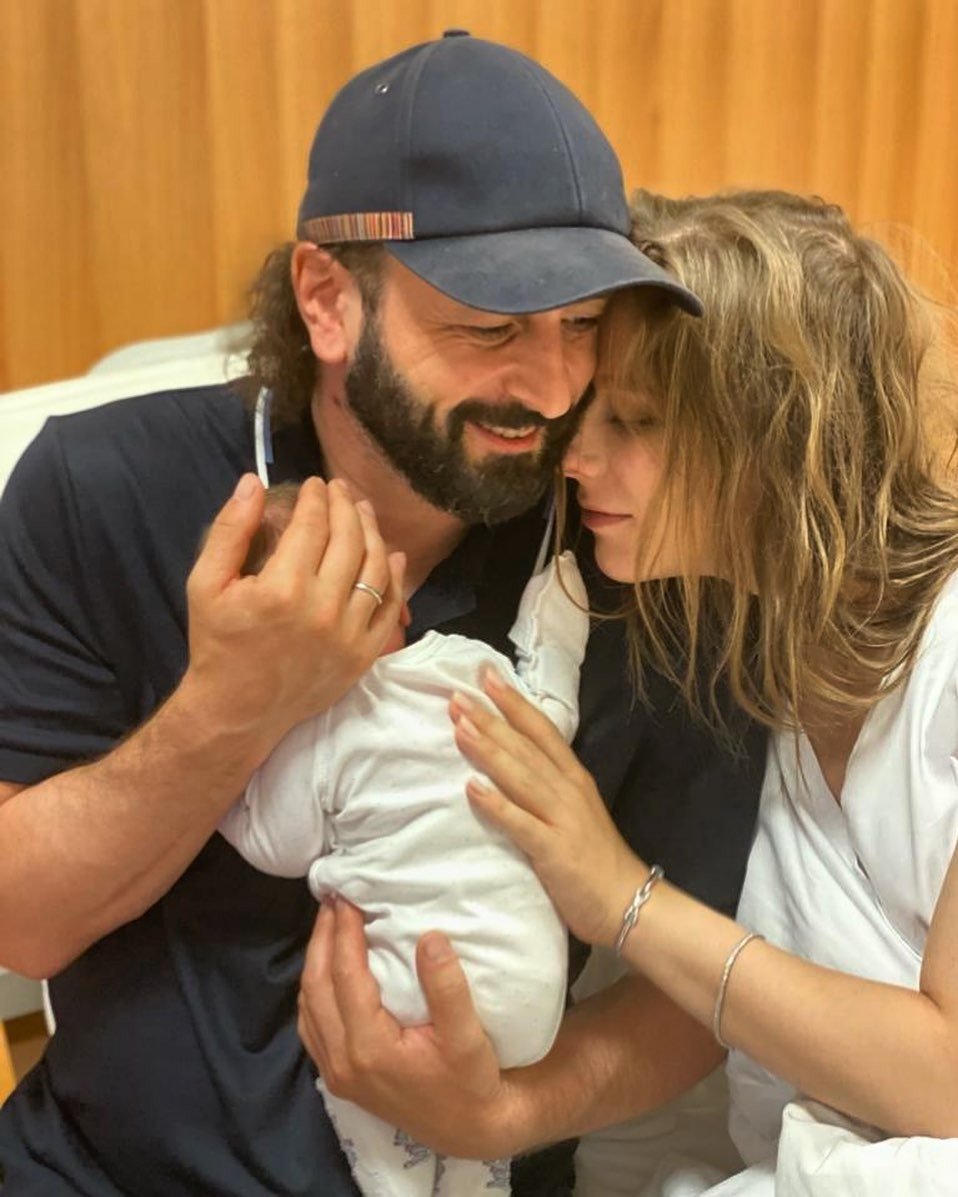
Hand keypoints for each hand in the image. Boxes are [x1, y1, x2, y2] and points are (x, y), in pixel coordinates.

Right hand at [181, 474, 404, 758]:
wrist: (237, 711)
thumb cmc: (218, 644)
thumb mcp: (205, 583)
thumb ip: (231, 529)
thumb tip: (254, 482)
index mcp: (283, 588)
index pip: (313, 525)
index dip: (316, 498)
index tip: (315, 484)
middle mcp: (323, 609)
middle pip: (349, 540)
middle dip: (346, 506)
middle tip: (340, 491)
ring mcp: (349, 635)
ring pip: (376, 569)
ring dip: (373, 534)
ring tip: (363, 513)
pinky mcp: (364, 656)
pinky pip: (390, 609)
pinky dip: (395, 579)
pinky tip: (391, 556)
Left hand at [298, 899, 524, 1158]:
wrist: (469, 1131)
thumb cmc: (471, 1080)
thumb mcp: (467, 1035)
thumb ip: (446, 986)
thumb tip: (429, 936)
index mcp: (370, 1048)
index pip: (345, 977)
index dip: (343, 934)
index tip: (346, 898)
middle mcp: (343, 1062)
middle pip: (316, 988)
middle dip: (321, 940)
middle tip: (331, 901)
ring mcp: (336, 1073)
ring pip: (307, 1006)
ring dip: (315, 962)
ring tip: (328, 926)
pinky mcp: (339, 1078)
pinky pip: (312, 1025)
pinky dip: (315, 991)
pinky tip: (328, 970)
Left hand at [450, 670, 644, 948]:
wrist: (628, 902)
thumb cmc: (595, 858)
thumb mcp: (575, 809)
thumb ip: (546, 785)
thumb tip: (510, 760)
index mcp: (573, 777)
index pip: (541, 730)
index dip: (513, 702)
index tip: (485, 676)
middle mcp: (568, 789)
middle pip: (524, 747)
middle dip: (490, 719)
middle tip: (457, 695)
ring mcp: (562, 818)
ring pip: (520, 776)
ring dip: (488, 749)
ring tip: (459, 727)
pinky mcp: (553, 849)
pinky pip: (520, 822)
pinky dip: (496, 804)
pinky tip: (472, 787)